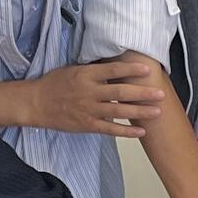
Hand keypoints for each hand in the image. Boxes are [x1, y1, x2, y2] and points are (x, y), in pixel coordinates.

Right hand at [0, 56, 166, 135]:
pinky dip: (126, 131)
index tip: (147, 69)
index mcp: (86, 75)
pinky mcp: (87, 125)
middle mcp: (89, 92)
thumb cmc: (55, 84)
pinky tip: (140, 131)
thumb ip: (94, 70)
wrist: (35, 103)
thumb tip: (116, 65)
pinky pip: (110, 129)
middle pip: (120, 91)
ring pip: (118, 111)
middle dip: (142, 93)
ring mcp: (88, 110)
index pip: (112, 70)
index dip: (131, 69)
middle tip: (161, 93)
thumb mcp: (74, 70)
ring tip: (157, 111)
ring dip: (139, 112)